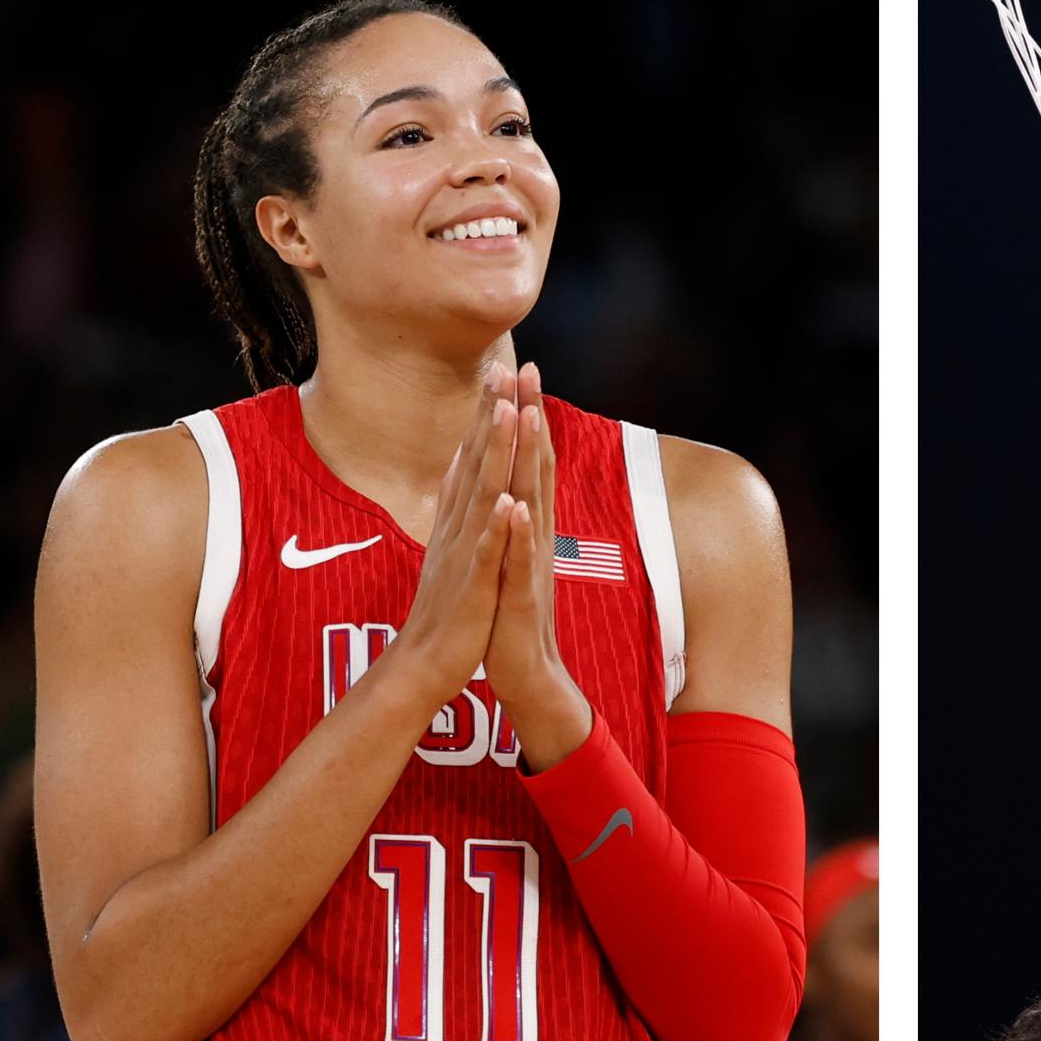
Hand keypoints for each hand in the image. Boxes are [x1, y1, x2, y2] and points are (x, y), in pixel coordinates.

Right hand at [386, 368, 514, 707]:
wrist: (426, 663)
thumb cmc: (448, 609)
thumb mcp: (454, 551)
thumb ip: (459, 512)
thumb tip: (463, 475)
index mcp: (458, 521)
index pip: (472, 459)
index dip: (486, 417)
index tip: (500, 373)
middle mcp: (458, 529)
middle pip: (475, 463)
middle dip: (492, 416)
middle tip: (504, 369)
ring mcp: (464, 555)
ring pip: (482, 496)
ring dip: (495, 454)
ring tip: (508, 413)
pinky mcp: (473, 588)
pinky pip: (486, 554)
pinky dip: (497, 529)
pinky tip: (509, 504)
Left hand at [484, 361, 594, 766]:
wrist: (525, 671)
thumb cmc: (510, 615)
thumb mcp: (507, 555)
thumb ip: (510, 518)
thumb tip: (505, 480)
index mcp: (527, 526)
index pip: (525, 461)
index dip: (522, 415)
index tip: (514, 369)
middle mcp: (534, 536)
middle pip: (533, 468)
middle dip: (531, 419)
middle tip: (527, 369)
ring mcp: (530, 563)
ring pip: (531, 503)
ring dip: (531, 461)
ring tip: (530, 417)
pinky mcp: (520, 595)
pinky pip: (520, 560)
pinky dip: (519, 534)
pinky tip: (516, 507)